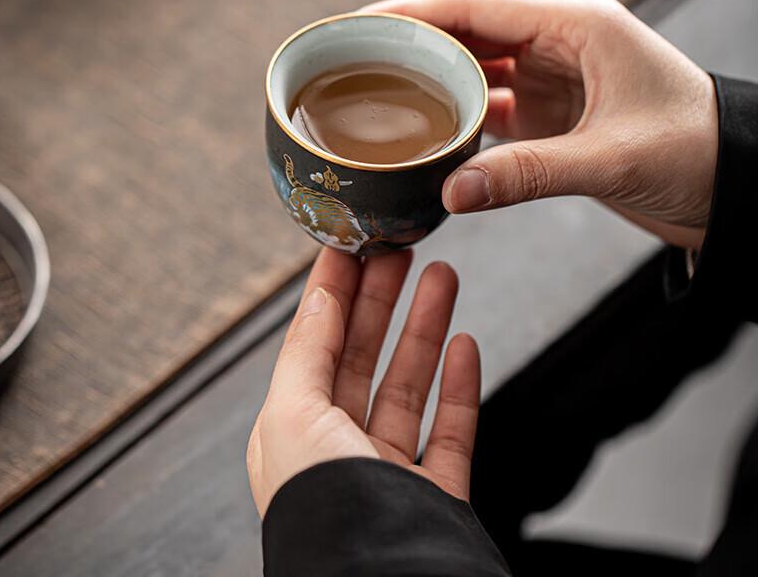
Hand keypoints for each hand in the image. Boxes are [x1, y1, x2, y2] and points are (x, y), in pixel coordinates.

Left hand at [246, 247, 480, 517]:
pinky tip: (466, 345)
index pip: (314, 343)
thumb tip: (321, 297)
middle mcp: (336, 449)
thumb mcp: (293, 417)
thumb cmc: (324, 514)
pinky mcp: (434, 494)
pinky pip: (449, 428)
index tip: (352, 244)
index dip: (333, 291)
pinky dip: (458, 384)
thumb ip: (306, 352)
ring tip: (443, 276)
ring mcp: (387, 472)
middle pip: (362, 355)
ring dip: (425, 327)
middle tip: (402, 249)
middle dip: (382, 299)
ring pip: (409, 382)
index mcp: (292, 431)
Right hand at [364, 0, 718, 249]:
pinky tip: (427, 134)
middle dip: (410, 47)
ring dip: (432, 84)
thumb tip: (451, 194)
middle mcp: (558, 41)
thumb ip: (528, 175)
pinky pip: (491, 107)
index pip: (473, 7)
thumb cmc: (694, 152)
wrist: (734, 183)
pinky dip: (458, 118)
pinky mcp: (553, 112)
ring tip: (377, 97)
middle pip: (466, 33)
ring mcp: (554, 76)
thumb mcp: (611, 158)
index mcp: (575, 23)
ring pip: (475, 70)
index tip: (360, 26)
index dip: (411, 14)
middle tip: (353, 65)